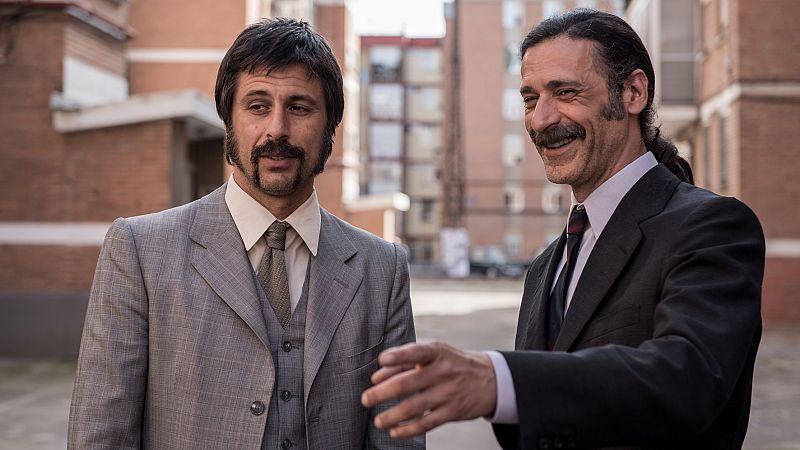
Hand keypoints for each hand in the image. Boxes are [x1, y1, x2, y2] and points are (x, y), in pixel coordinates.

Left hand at [361, 341, 496, 438]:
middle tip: (365, 399)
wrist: (490, 379)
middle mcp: (443, 371)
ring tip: (378, 421)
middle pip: (407, 383)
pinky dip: (408, 429)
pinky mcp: (452, 412)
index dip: (399, 356)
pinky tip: (394, 431)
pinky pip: (426, 423)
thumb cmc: (452, 363)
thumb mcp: (434, 354)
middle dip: (382, 393)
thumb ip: (404, 362)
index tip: (382, 360)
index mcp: (437, 352)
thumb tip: (377, 377)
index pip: (417, 352)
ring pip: (414, 407)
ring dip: (392, 416)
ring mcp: (448, 393)